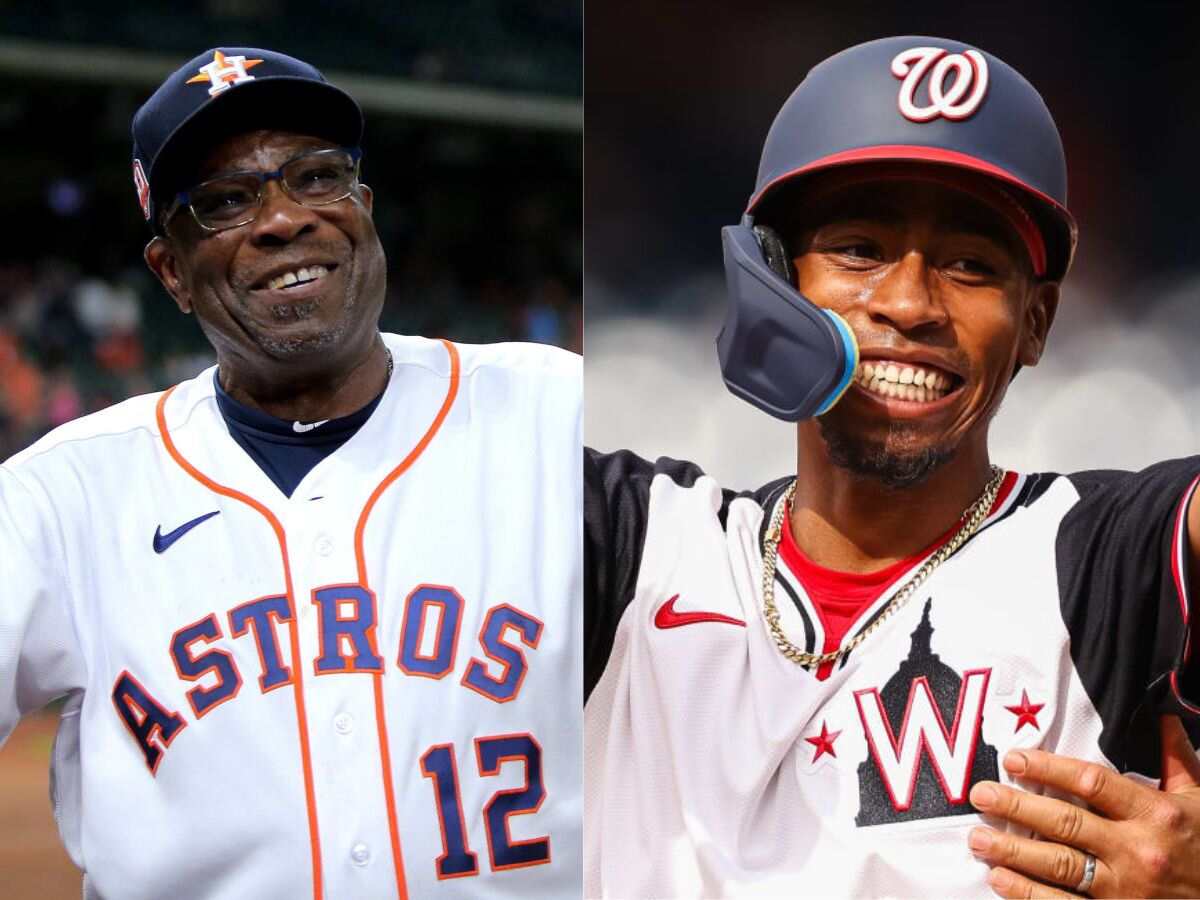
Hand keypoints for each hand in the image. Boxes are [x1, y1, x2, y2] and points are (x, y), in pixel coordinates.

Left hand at [965, 716, 1199, 897]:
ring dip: (1013, 853)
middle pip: (1066, 823)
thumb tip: (1161, 717)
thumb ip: (1176, 760)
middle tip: (980, 795)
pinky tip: (1000, 881)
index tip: (1012, 759)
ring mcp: (1127, 891)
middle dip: (1017, 808)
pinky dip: (1029, 895)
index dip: (1048, 769)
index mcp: (1158, 813)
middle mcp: (1138, 851)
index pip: (1091, 782)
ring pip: (1058, 867)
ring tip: (977, 839)